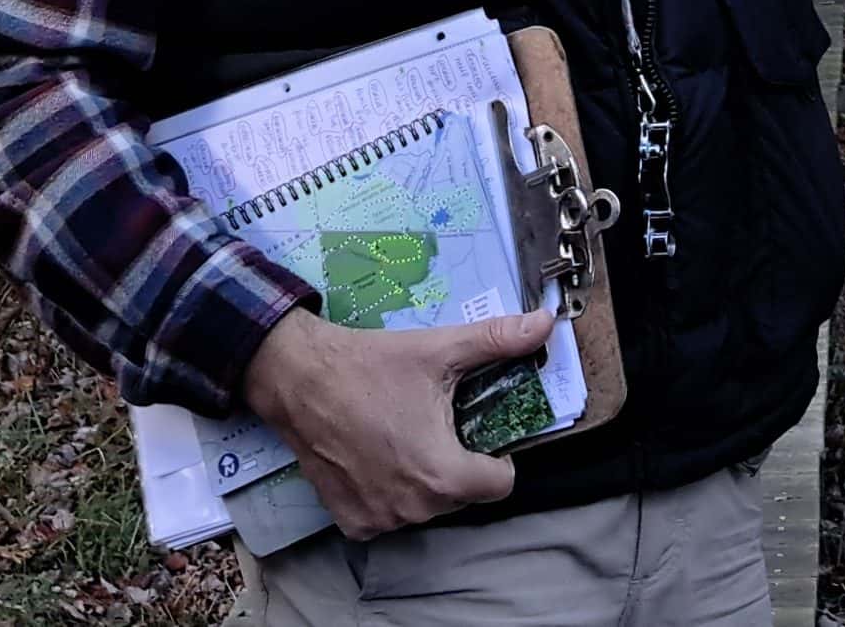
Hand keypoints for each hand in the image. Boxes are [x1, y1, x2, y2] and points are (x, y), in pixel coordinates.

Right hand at [239, 304, 552, 540]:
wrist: (298, 379)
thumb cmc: (371, 366)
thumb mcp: (441, 350)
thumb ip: (498, 341)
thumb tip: (545, 323)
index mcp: (441, 474)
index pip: (500, 485)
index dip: (500, 457)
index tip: (482, 430)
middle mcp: (412, 508)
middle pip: (464, 494)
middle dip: (461, 462)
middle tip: (441, 424)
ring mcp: (378, 519)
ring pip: (427, 506)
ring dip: (426, 479)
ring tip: (408, 435)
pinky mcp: (350, 521)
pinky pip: (391, 515)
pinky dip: (392, 492)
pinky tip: (380, 457)